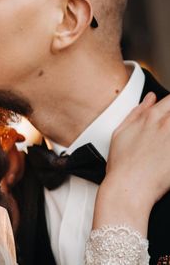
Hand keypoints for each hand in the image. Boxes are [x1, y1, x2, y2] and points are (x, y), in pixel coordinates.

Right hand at [93, 92, 169, 233]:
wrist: (129, 188)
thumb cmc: (122, 165)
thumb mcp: (121, 133)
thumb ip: (137, 112)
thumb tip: (150, 98)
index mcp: (150, 117)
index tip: (168, 115)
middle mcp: (166, 125)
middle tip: (165, 134)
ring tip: (166, 145)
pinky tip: (167, 154)